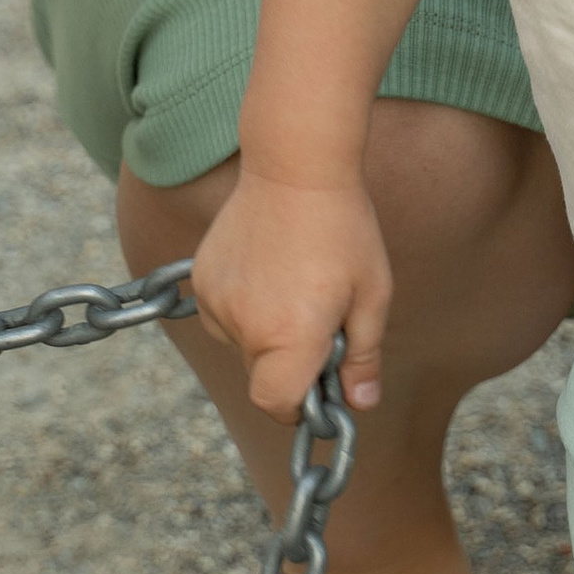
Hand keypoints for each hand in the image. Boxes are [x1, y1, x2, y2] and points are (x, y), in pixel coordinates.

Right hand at [192, 172, 390, 419]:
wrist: (294, 165)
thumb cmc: (343, 229)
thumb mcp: (372, 296)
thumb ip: (362, 358)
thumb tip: (360, 404)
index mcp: (289, 337)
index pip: (277, 405)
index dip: (299, 407)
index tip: (318, 387)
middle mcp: (244, 326)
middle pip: (262, 376)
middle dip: (289, 363)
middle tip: (318, 317)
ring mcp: (216, 300)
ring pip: (241, 346)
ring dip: (265, 334)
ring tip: (293, 285)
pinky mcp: (201, 278)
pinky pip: (221, 317)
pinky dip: (243, 309)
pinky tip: (268, 271)